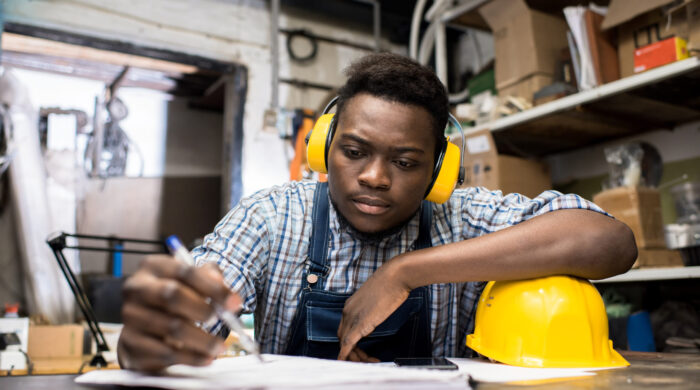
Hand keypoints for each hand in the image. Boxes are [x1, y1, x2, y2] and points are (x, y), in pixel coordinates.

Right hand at [118, 255, 240, 371]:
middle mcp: (136, 289)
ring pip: (171, 328)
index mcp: (153, 267)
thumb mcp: (193, 281)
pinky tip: (206, 358)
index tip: (235, 302)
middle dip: (202, 309)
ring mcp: (130, 317)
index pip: (184, 272)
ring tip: (219, 346)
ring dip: (202, 340)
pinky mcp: (130, 344)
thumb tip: (219, 283)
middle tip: (222, 320)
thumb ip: (209, 276)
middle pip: (172, 295)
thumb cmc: (176, 299)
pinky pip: (164, 353)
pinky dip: (191, 357)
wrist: (147, 327)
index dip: (212, 287)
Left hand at [337, 258, 410, 360]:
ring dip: (355, 356)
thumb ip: (371, 310)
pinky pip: (348, 343)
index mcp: (350, 305)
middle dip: (353, 352)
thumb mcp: (376, 299)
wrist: (395, 276)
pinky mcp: (360, 323)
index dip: (351, 341)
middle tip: (367, 359)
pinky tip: (346, 363)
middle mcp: (347, 312)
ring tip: (370, 361)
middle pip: (342, 338)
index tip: (362, 349)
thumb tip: (374, 318)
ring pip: (345, 343)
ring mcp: (351, 317)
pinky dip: (346, 355)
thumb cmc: (390, 284)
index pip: (345, 329)